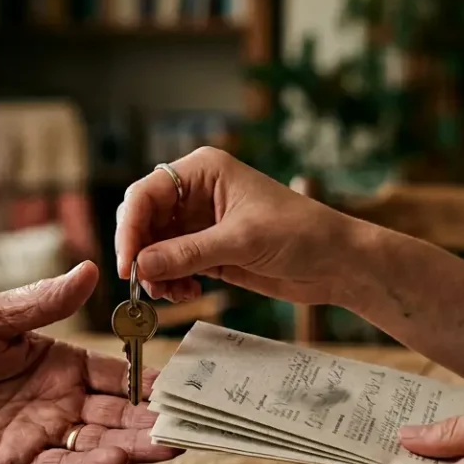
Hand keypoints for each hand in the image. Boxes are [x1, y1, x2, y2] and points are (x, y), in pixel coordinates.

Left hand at [0, 261, 179, 463]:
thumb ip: (43, 302)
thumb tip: (91, 271)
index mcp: (57, 362)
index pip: (114, 375)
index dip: (147, 381)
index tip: (181, 384)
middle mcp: (56, 401)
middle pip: (116, 415)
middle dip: (153, 421)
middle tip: (191, 423)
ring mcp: (38, 433)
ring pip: (97, 444)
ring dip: (133, 446)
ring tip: (169, 446)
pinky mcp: (14, 461)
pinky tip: (117, 460)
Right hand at [114, 146, 352, 304]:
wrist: (337, 263)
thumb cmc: (301, 234)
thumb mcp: (242, 241)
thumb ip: (188, 253)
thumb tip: (140, 265)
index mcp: (203, 171)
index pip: (146, 194)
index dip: (130, 228)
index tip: (127, 263)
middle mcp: (196, 193)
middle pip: (143, 220)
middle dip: (140, 252)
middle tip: (144, 284)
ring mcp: (200, 223)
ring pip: (153, 247)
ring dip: (155, 272)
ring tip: (173, 293)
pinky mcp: (207, 250)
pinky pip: (172, 265)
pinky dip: (170, 281)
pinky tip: (186, 292)